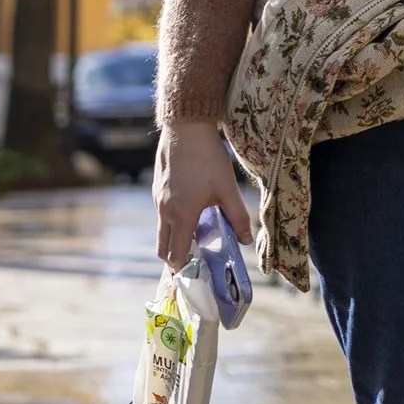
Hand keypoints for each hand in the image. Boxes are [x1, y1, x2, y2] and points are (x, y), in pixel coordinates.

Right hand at [154, 121, 254, 267]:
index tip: (195, 275)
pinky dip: (172, 222)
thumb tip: (246, 241)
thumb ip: (238, 217)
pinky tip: (192, 211)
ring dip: (175, 239)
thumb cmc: (208, 158)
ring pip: (161, 230)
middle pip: (163, 248)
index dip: (183, 269)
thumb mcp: (228, 189)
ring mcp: (158, 199)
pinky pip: (161, 214)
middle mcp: (164, 211)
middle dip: (176, 259)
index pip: (175, 255)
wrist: (186, 128)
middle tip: (194, 262)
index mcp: (181, 216)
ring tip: (196, 237)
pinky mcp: (157, 189)